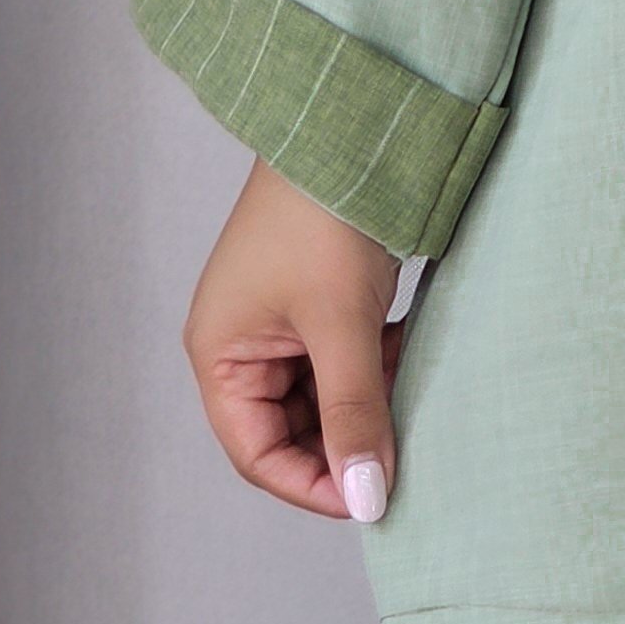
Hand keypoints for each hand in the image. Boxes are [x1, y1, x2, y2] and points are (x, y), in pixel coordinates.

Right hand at [179, 152, 409, 523]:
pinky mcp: (313, 299)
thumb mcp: (342, 325)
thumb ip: (354, 412)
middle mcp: (240, 342)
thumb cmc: (324, 216)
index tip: (373, 497)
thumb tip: (368, 499)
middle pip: (289, 430)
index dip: (313, 484)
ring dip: (364, 399)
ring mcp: (277, 320)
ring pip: (320, 396)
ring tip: (404, 380)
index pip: (258, 454)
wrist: (349, 123)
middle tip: (400, 444)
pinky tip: (404, 346)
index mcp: (220, 353)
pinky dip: (374, 365)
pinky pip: (339, 359)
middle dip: (343, 439)